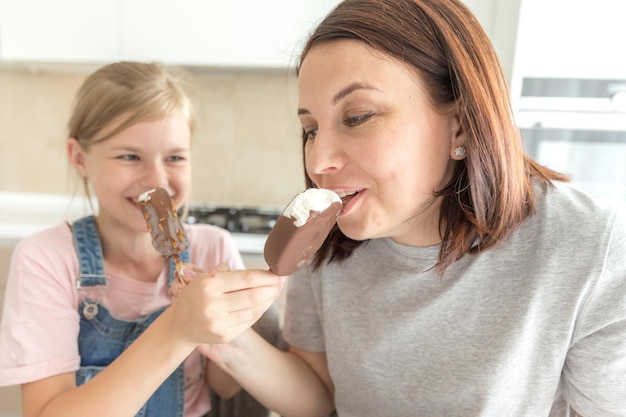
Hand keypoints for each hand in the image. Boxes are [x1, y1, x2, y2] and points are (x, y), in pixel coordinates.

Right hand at [169, 264, 283, 345]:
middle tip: (281, 282)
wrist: (180, 326)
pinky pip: (249, 321)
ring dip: (269, 300)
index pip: (247, 278)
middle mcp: (213, 304)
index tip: (278, 273)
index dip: (267, 276)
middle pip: (255, 295)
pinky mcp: (225, 335)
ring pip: (255, 310)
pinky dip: (260, 311)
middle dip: (273, 288)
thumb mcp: (206, 278)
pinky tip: (264, 303)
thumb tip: (261, 272)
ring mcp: (219, 322)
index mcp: (209, 284)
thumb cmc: (196, 296)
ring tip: (275, 291)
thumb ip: (230, 273)